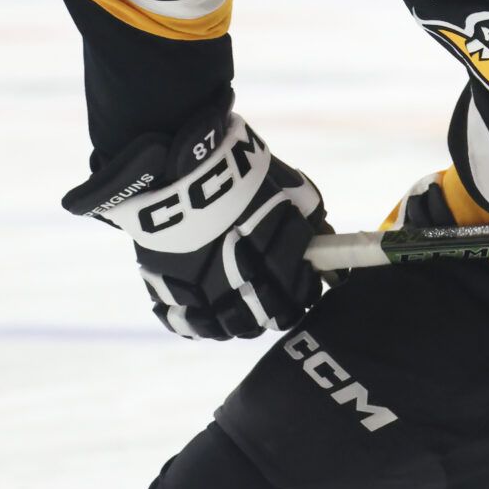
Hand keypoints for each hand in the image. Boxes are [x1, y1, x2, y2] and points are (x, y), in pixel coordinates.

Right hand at [62, 92, 329, 338]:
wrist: (171, 162)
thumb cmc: (235, 170)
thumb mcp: (283, 185)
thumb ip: (307, 215)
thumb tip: (325, 240)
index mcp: (269, 249)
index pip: (299, 291)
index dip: (305, 292)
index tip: (306, 286)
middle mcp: (235, 274)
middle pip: (266, 315)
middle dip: (278, 311)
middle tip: (279, 303)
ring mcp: (197, 284)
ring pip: (227, 326)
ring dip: (242, 323)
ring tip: (246, 314)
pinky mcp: (162, 285)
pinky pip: (183, 321)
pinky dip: (199, 325)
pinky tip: (210, 318)